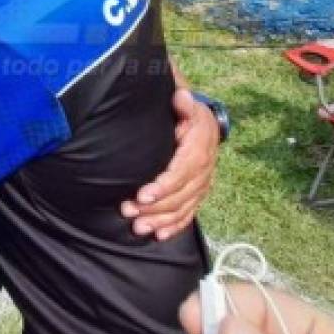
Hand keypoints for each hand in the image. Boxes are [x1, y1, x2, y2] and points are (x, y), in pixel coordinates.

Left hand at [121, 89, 218, 238]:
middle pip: (181, 194)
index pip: (183, 171)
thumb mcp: (183, 102)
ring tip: (138, 227)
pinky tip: (159, 235)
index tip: (141, 195)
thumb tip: (181, 98)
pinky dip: (175, 226)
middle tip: (129, 211)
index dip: (163, 186)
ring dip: (161, 220)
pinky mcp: (198, 192)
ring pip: (184, 207)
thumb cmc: (184, 111)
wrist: (201, 122)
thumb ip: (182, 103)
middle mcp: (204, 168)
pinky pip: (190, 212)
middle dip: (155, 207)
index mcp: (200, 146)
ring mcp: (203, 182)